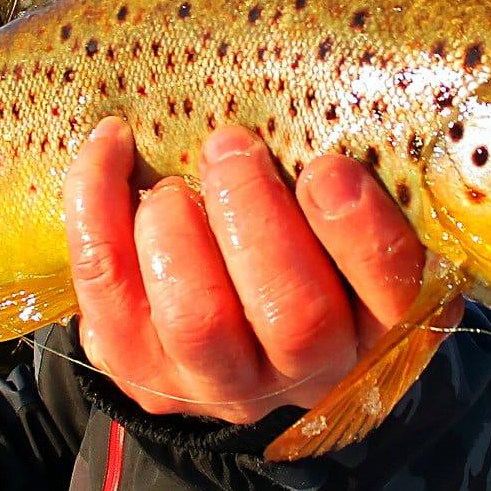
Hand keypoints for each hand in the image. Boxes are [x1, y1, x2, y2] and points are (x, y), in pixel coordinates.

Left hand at [63, 118, 459, 423]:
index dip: (361, 236)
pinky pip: (108, 293)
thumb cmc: (302, 246)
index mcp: (376, 331)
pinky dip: (98, 207)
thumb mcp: (344, 224)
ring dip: (178, 230)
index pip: (392, 299)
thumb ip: (349, 183)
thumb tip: (323, 106)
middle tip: (232, 147)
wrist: (229, 330)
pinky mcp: (138, 370)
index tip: (328, 169)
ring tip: (173, 183)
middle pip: (292, 316)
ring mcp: (217, 385)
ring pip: (197, 321)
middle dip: (255, 219)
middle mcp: (302, 374)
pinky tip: (110, 148)